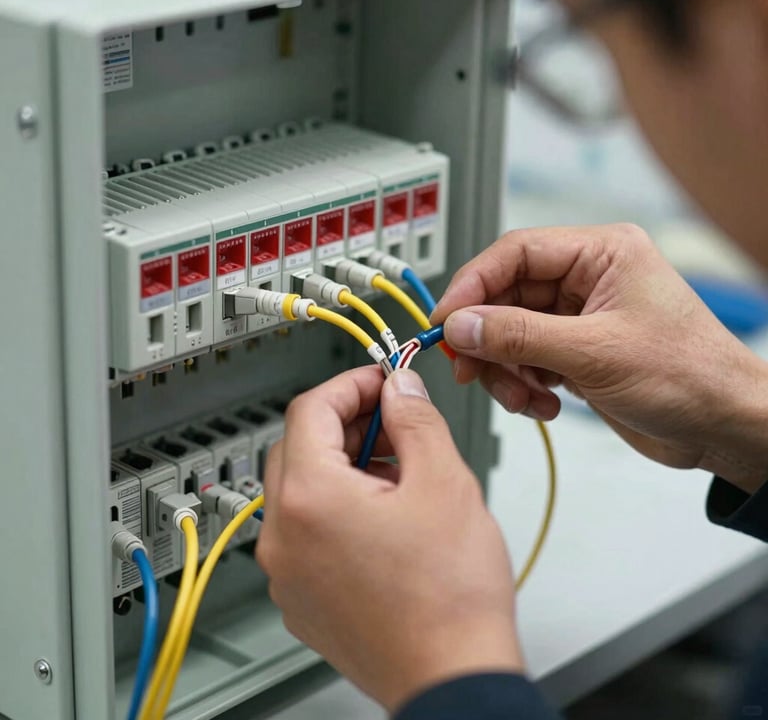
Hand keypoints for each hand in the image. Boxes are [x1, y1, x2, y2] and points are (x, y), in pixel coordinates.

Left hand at [256, 366, 522, 711]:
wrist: (453, 679)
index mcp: (310, 499)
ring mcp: (287, 572)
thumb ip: (415, 419)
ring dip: (343, 466)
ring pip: (302, 491)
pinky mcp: (301, 598)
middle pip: (299, 447)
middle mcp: (283, 536)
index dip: (351, 385)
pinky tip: (385, 518)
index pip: (310, 409)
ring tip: (399, 474)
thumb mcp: (444, 482)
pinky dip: (337, 509)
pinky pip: (306, 532)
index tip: (383, 382)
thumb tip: (399, 388)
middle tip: (394, 423)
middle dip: (346, 424)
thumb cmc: (450, 596)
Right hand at [432, 224, 767, 493]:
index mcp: (600, 253)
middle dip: (487, 338)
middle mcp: (586, 279)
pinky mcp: (575, 351)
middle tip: (469, 369)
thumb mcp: (594, 353)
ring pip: (510, 333)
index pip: (514, 253)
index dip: (472, 285)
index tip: (445, 321)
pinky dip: (523, 385)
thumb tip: (461, 325)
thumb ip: (518, 336)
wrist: (724, 427)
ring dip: (505, 370)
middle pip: (506, 296)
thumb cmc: (690, 376)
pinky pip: (526, 359)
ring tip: (523, 398)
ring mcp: (579, 317)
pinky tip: (544, 405)